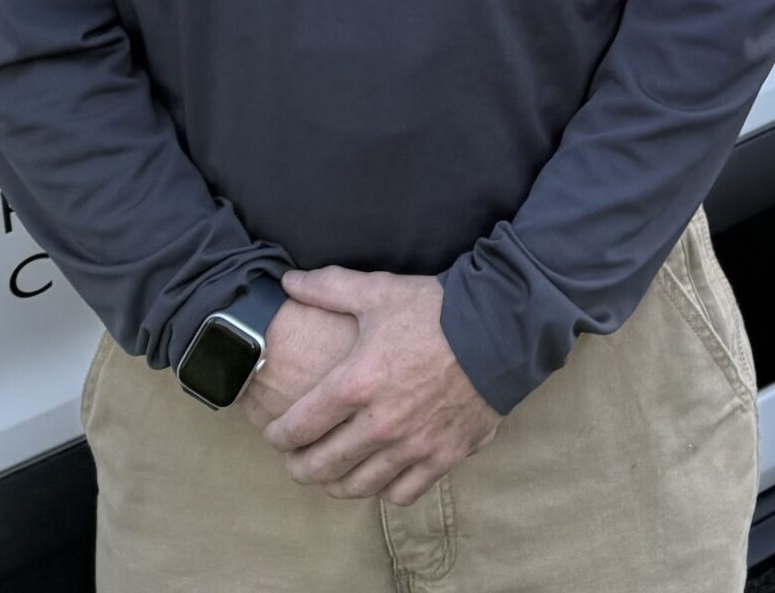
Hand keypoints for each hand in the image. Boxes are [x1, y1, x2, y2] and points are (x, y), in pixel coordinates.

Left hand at [262, 267, 500, 506]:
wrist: (500, 327)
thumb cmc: (435, 309)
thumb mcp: (379, 292)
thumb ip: (329, 288)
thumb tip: (288, 281)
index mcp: (356, 383)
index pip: (298, 427)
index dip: (278, 436)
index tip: (274, 434)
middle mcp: (379, 424)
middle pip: (322, 465)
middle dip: (300, 467)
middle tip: (296, 461)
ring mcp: (413, 446)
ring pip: (358, 486)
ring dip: (336, 485)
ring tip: (330, 475)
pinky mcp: (443, 457)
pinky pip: (402, 493)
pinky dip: (384, 491)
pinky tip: (378, 478)